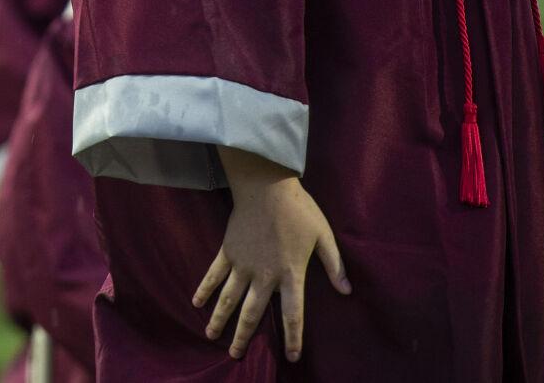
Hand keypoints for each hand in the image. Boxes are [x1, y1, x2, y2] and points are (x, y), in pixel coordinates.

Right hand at [193, 147, 350, 363]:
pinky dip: (204, 289)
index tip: (291, 356)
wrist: (266, 185)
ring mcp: (242, 264)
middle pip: (252, 313)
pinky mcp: (228, 251)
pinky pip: (214, 274)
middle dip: (243, 337)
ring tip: (211, 336)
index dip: (293, 337)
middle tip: (235, 355)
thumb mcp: (324, 235)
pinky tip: (196, 303)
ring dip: (220, 319)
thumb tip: (347, 291)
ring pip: (228, 298)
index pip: (292, 314)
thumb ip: (334, 265)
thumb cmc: (299, 210)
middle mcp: (264, 275)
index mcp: (290, 273)